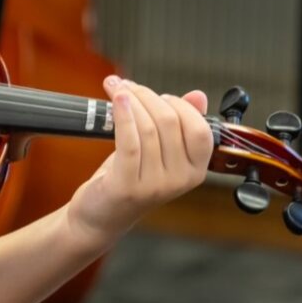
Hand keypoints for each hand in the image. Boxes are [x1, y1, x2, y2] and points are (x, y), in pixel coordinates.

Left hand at [65, 76, 212, 246]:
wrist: (101, 216)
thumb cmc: (130, 178)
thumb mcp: (159, 152)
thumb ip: (180, 125)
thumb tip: (198, 96)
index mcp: (196, 171)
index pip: (200, 129)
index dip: (178, 104)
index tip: (156, 94)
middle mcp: (180, 180)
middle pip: (169, 122)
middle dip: (146, 96)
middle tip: (125, 85)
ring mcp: (155, 185)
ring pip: (147, 128)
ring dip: (129, 101)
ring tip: (115, 89)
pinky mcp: (128, 185)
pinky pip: (129, 142)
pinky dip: (122, 116)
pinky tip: (115, 99)